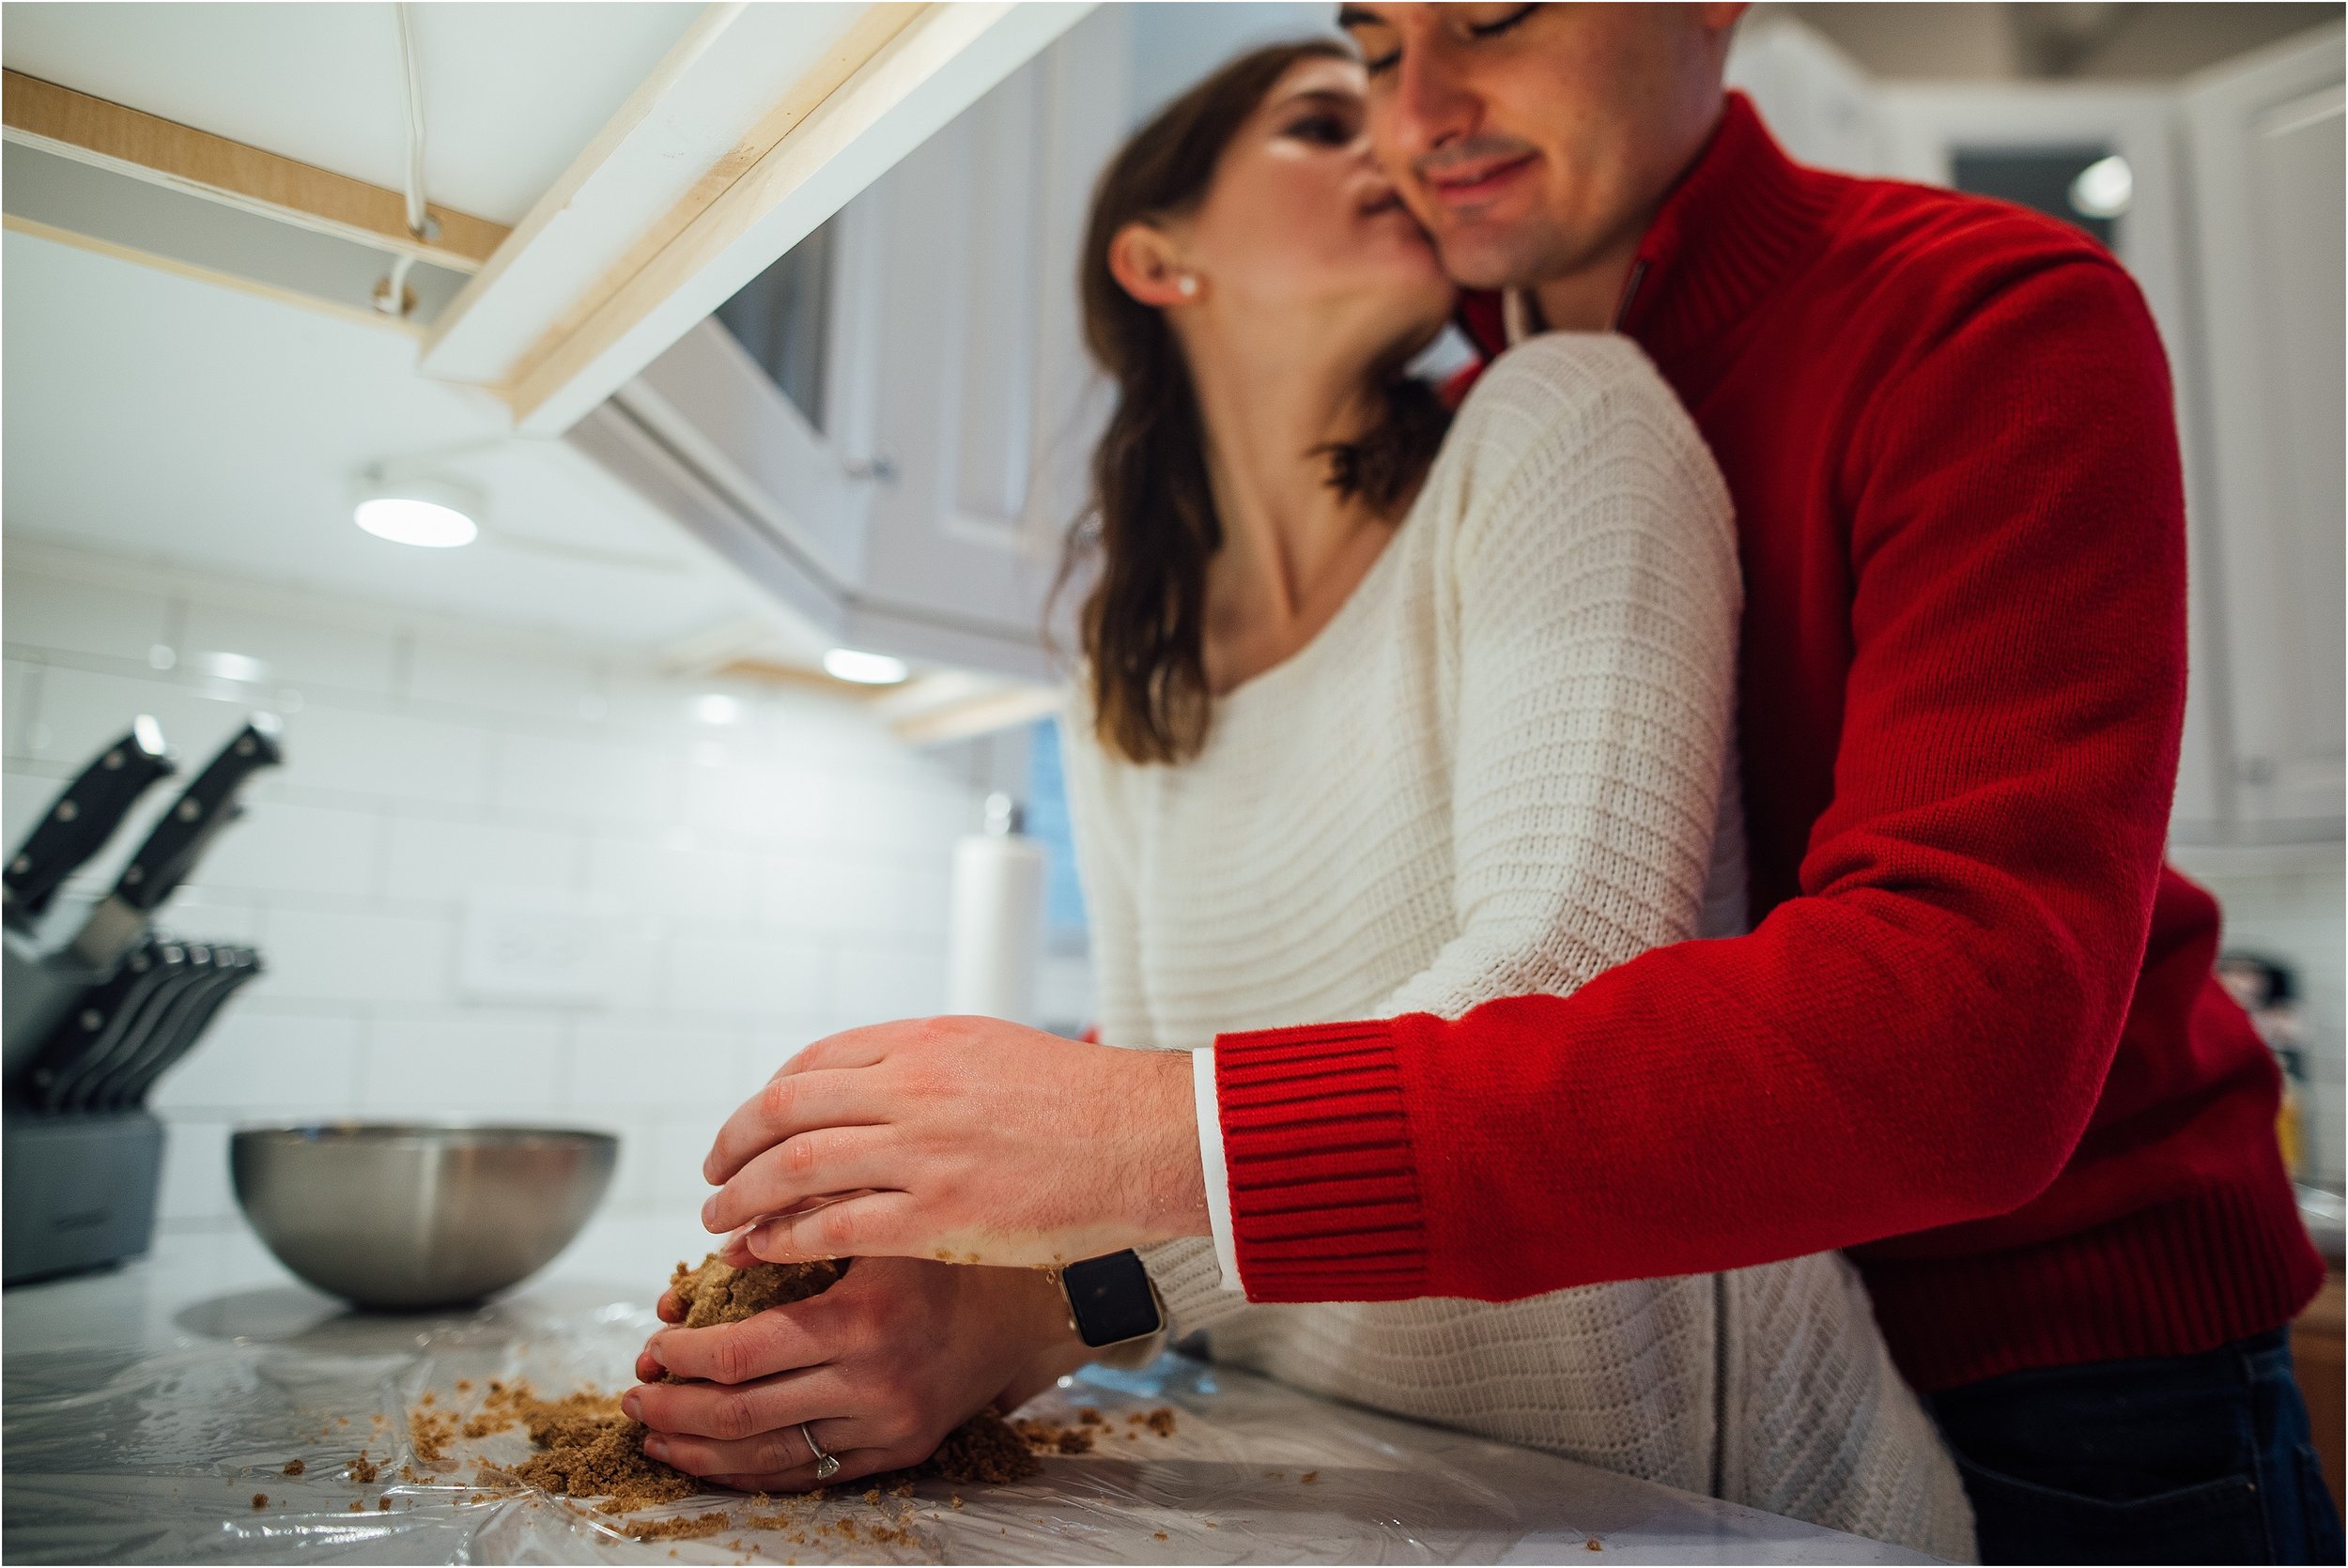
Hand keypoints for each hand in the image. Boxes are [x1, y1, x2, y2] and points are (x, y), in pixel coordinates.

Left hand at [625, 1257, 1086, 1490]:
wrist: (1024, 1306)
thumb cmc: (941, 1254)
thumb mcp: (875, 1224)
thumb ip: (798, 1228)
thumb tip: (713, 1256)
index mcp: (862, 1318)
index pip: (743, 1353)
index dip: (684, 1357)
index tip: (654, 1346)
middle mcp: (875, 1380)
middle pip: (742, 1414)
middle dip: (672, 1409)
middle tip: (634, 1395)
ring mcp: (888, 1425)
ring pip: (768, 1455)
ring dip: (697, 1449)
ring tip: (655, 1431)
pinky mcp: (900, 1452)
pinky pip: (808, 1476)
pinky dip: (749, 1473)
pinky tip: (711, 1460)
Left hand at [700, 1017, 1207, 1268]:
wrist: (1145, 1137)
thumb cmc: (1084, 1100)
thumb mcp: (994, 1048)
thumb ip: (930, 1063)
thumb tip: (875, 1082)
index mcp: (923, 1040)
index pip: (812, 1062)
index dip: (765, 1100)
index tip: (750, 1128)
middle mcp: (910, 1086)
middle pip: (783, 1110)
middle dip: (731, 1146)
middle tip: (713, 1175)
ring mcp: (920, 1153)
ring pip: (791, 1170)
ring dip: (739, 1198)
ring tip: (718, 1221)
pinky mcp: (936, 1218)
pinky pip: (830, 1228)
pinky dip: (782, 1240)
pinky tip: (763, 1253)